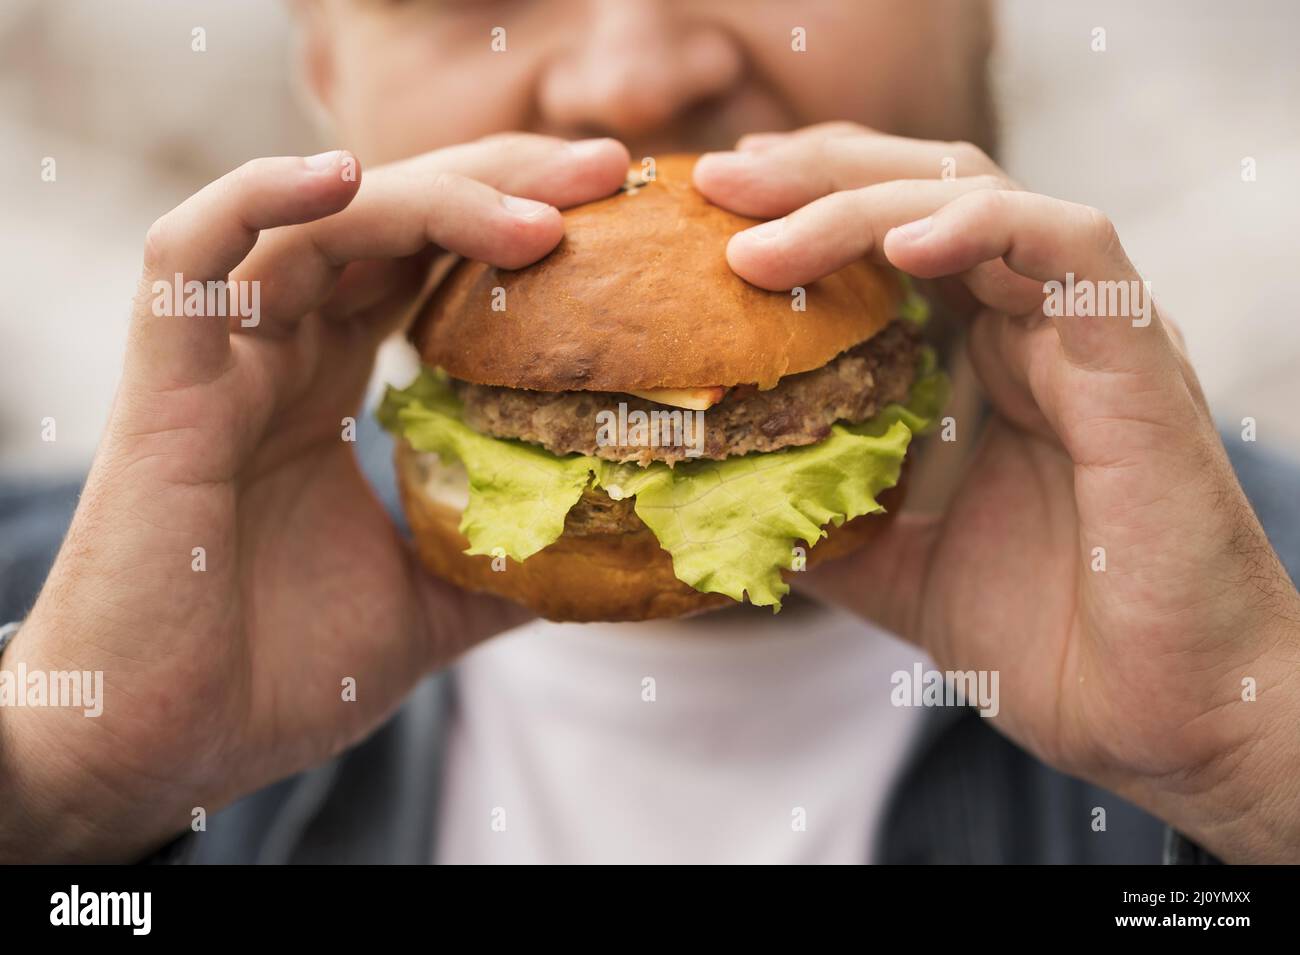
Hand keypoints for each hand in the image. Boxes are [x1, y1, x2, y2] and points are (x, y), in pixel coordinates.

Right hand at [0, 134, 629, 861]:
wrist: (163, 749)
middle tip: (608, 171)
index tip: (620, 212)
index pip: (428, 263)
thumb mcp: (427, 607)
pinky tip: (344, 179)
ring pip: (318, 224)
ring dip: (432, 198)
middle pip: (392, 221)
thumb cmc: (277, 676)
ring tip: (540, 211)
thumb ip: (501, 565)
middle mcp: (280, 353)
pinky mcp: (166, 384)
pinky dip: (259, 200)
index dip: (514, 223)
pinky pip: (189, 255)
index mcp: (330, 385)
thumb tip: (605, 554)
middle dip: (501, 183)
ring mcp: (223, 360)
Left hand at [695, 125, 1299, 861]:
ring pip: (977, 199)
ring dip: (861, 205)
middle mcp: (1027, 325)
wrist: (1156, 714)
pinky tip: (903, 246)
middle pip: (917, 191)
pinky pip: (1068, 247)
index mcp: (975, 357)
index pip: (883, 236)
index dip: (796, 210)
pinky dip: (982, 227)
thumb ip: (813, 516)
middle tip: (716, 182)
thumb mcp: (888, 567)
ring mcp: (1081, 330)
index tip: (703, 216)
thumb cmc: (1040, 637)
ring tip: (763, 238)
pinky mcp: (1133, 354)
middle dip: (809, 177)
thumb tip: (704, 490)